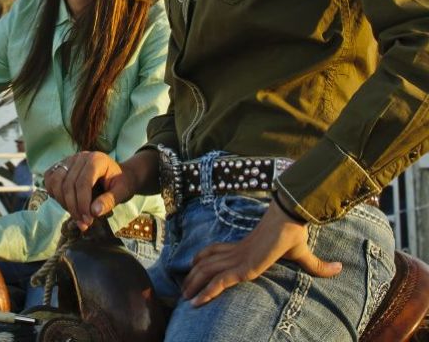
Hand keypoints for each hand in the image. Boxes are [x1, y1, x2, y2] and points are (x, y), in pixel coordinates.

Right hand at [44, 150, 152, 230]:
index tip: (87, 221)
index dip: (82, 204)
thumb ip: (109, 201)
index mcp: (96, 160)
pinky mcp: (62, 165)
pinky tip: (65, 202)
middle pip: (68, 184)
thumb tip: (94, 212)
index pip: (82, 183)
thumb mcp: (122, 192)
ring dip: (62, 202)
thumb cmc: (121, 183)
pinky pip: (49, 178)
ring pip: (55, 181)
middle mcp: (81, 156)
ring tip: (75, 213)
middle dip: (73, 208)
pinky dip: (53, 192)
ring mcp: (69, 159)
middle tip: (83, 223)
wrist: (119, 175)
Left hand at [181, 199, 341, 305]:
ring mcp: (238, 260)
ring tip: (185, 297)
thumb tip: (338, 268)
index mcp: (245, 247)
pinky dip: (207, 291)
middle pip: (207, 262)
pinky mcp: (243, 267)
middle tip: (183, 289)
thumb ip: (316, 266)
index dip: (204, 257)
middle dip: (193, 275)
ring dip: (194, 284)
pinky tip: (197, 301)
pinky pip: (219, 281)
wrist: (289, 220)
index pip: (217, 251)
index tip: (193, 265)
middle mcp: (237, 252)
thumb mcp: (304, 255)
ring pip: (208, 272)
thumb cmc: (293, 234)